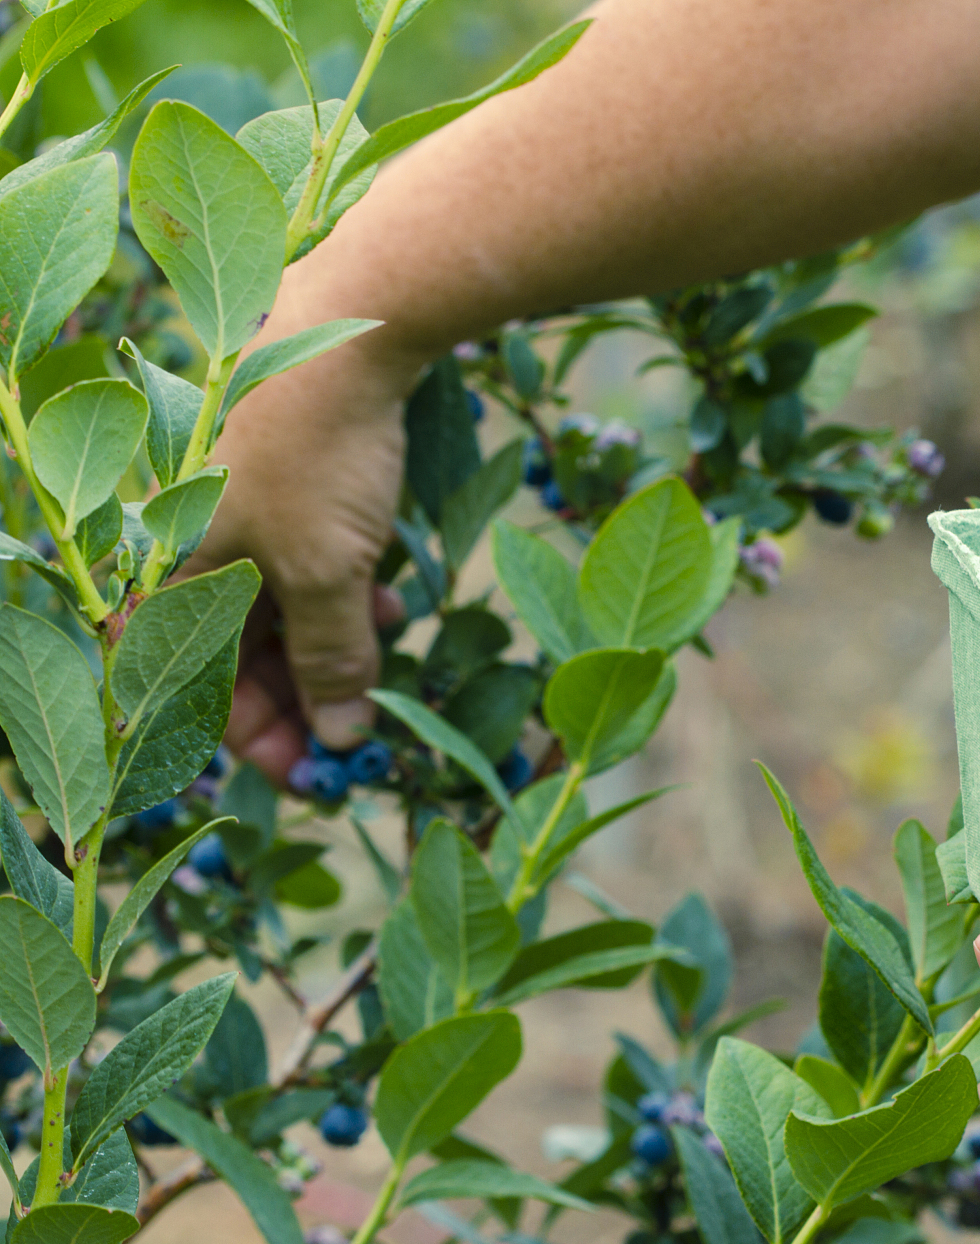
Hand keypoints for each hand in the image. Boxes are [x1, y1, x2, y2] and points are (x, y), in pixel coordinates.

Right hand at [186, 272, 424, 783]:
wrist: (356, 321)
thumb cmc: (319, 451)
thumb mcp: (330, 572)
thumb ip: (332, 658)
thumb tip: (342, 734)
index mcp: (174, 564)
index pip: (183, 676)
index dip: (240, 733)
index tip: (301, 775)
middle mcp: (195, 538)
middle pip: (233, 647)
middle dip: (295, 698)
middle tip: (352, 744)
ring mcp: (244, 507)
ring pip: (279, 606)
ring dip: (329, 649)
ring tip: (381, 671)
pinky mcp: (294, 481)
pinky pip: (310, 562)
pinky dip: (347, 596)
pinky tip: (393, 612)